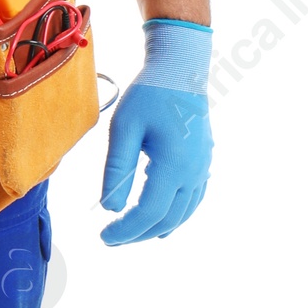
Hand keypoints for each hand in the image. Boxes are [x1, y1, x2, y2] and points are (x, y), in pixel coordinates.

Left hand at [99, 19, 212, 244]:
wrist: (181, 69)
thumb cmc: (148, 94)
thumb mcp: (123, 129)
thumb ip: (117, 170)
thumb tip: (110, 209)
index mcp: (173, 165)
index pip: (148, 213)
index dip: (125, 230)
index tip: (104, 236)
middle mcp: (193, 172)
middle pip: (166, 220)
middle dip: (137, 234)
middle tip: (110, 239)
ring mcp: (202, 169)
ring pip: (182, 214)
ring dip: (156, 228)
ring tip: (129, 234)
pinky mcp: (203, 163)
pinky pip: (193, 201)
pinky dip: (176, 217)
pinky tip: (161, 224)